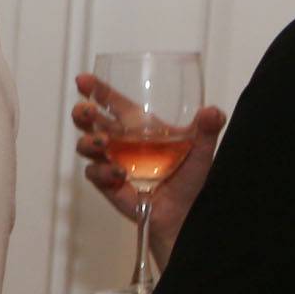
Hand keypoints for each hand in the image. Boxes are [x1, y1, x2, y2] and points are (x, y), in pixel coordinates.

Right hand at [72, 75, 224, 272]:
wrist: (182, 213)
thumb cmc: (188, 179)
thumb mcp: (202, 150)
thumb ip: (208, 129)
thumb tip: (212, 111)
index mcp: (139, 127)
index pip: (113, 104)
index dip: (97, 90)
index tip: (83, 80)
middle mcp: (120, 142)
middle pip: (90, 121)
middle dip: (83, 113)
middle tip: (86, 111)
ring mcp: (111, 162)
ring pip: (85, 145)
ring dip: (89, 141)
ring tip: (102, 142)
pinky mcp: (107, 183)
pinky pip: (95, 173)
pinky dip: (103, 170)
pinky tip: (119, 173)